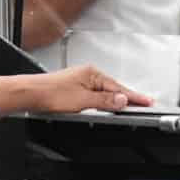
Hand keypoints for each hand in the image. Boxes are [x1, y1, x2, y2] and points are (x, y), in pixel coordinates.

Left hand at [0, 64, 152, 114]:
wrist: (32, 94)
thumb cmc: (52, 94)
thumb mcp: (83, 100)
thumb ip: (104, 100)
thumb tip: (122, 100)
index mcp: (92, 74)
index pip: (119, 88)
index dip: (134, 97)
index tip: (148, 101)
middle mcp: (87, 74)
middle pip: (113, 88)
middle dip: (128, 97)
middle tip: (145, 104)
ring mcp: (81, 80)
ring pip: (104, 92)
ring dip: (116, 99)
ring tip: (130, 106)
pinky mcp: (75, 88)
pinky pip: (96, 94)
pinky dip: (104, 100)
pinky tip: (106, 104)